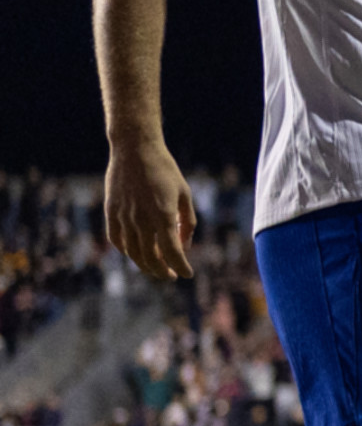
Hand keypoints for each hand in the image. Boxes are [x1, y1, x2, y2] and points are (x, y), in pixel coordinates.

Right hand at [103, 138, 195, 279]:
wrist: (134, 150)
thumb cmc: (165, 170)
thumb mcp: (185, 194)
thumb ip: (187, 222)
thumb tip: (184, 246)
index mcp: (164, 215)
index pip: (172, 252)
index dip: (180, 267)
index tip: (187, 274)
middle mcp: (142, 219)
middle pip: (151, 258)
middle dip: (163, 271)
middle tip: (171, 276)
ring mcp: (123, 216)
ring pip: (132, 252)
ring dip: (145, 265)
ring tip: (155, 269)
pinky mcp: (111, 211)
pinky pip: (116, 239)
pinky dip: (126, 251)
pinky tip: (135, 254)